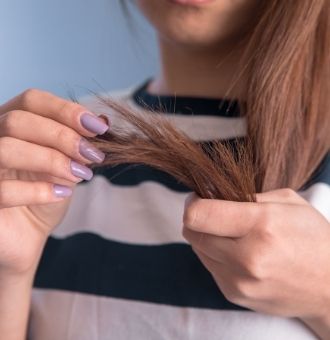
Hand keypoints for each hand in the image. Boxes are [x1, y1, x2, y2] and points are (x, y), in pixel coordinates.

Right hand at [0, 89, 107, 275]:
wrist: (29, 233)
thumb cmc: (46, 194)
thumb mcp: (68, 165)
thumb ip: (79, 144)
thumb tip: (101, 122)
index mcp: (12, 124)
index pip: (32, 100)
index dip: (66, 110)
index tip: (99, 127)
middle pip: (18, 120)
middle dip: (63, 136)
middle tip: (93, 154)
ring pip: (7, 148)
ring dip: (53, 160)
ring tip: (81, 175)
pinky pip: (3, 189)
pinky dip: (38, 191)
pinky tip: (61, 195)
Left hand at [182, 189, 329, 323]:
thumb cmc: (311, 237)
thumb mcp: (287, 201)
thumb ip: (247, 196)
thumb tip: (213, 195)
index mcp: (261, 226)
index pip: (199, 215)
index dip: (192, 202)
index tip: (199, 197)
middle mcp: (247, 257)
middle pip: (191, 232)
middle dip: (197, 218)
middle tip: (212, 213)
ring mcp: (239, 281)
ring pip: (197, 249)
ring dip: (205, 236)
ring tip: (228, 233)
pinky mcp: (234, 295)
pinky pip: (208, 266)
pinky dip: (214, 255)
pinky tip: (235, 251)